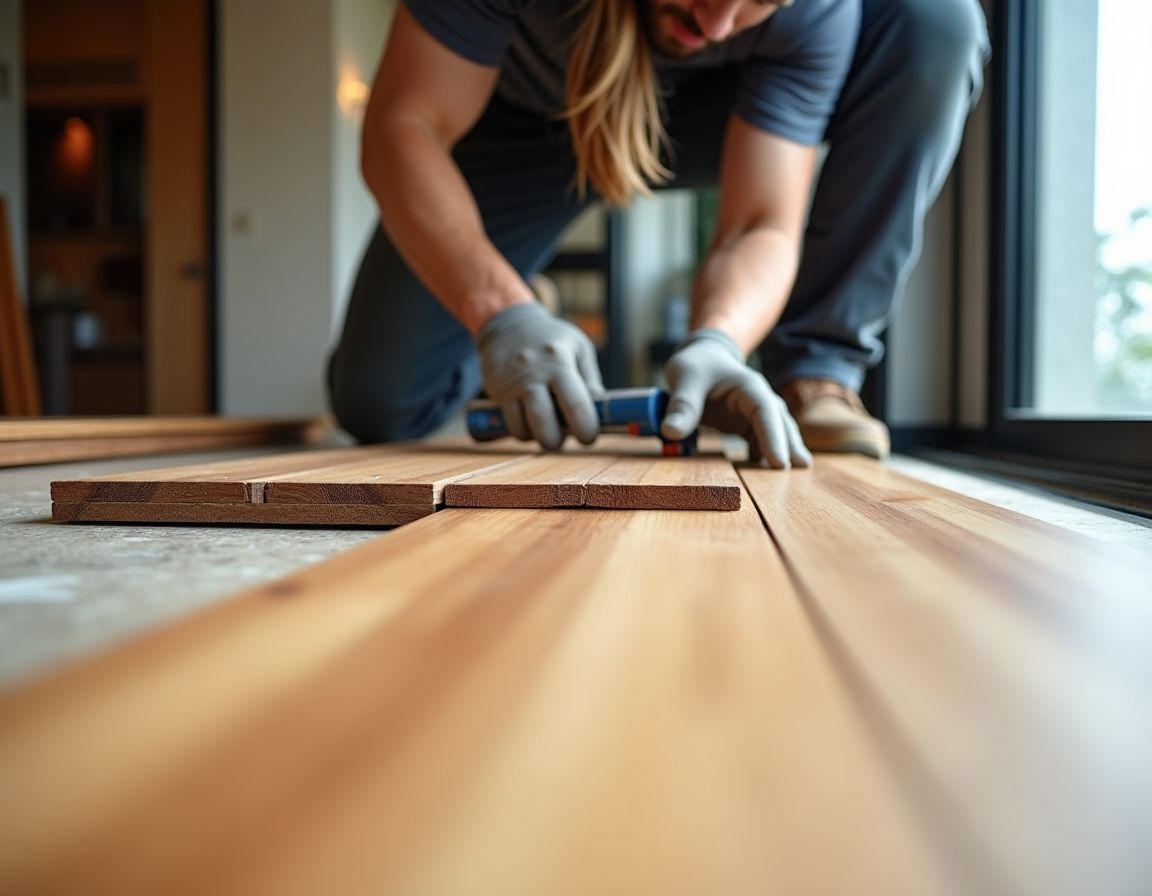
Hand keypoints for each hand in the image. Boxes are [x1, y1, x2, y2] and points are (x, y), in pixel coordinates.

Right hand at [476, 303, 603, 449]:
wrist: (508, 323)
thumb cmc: (552, 340)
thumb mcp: (578, 349)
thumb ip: (590, 380)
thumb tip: (600, 411)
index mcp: (559, 361)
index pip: (575, 404)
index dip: (586, 428)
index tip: (589, 436)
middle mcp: (533, 373)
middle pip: (546, 425)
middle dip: (560, 441)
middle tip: (567, 436)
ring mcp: (512, 384)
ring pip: (525, 430)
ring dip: (541, 438)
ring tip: (549, 427)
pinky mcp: (497, 391)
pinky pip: (511, 425)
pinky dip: (525, 431)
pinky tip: (533, 420)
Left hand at [661, 329, 811, 467]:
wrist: (703, 356)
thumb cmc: (697, 364)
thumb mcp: (685, 378)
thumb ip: (681, 405)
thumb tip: (670, 433)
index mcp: (749, 387)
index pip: (766, 412)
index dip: (773, 437)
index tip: (779, 462)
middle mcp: (758, 400)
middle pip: (779, 423)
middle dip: (790, 446)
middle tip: (801, 469)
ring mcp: (754, 413)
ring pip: (775, 432)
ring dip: (783, 450)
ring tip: (797, 473)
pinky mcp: (747, 424)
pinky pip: (760, 439)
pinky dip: (766, 453)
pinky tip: (765, 469)